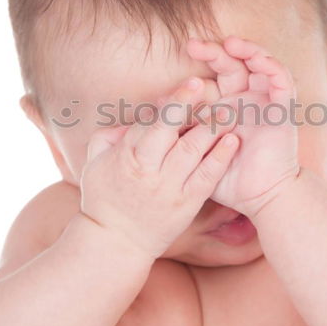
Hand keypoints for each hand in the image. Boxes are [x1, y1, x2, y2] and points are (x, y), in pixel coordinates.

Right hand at [79, 77, 238, 258]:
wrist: (116, 242)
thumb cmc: (104, 198)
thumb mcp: (94, 164)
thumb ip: (108, 137)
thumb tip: (130, 119)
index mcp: (128, 157)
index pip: (153, 123)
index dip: (175, 102)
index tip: (192, 83)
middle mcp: (150, 170)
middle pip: (173, 133)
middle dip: (193, 109)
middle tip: (212, 89)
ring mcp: (170, 188)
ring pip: (193, 151)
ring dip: (212, 129)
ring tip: (229, 111)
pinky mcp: (187, 204)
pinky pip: (206, 178)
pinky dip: (220, 158)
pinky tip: (232, 141)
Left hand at [187, 37, 299, 217]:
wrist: (259, 197)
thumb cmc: (228, 177)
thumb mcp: (198, 148)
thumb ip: (181, 126)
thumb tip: (156, 103)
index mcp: (226, 106)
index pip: (214, 76)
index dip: (199, 64)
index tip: (179, 57)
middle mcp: (247, 100)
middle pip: (234, 65)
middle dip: (215, 52)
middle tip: (193, 44)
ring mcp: (266, 102)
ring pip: (261, 64)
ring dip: (247, 50)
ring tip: (229, 43)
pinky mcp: (283, 109)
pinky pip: (283, 80)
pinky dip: (272, 66)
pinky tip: (258, 59)